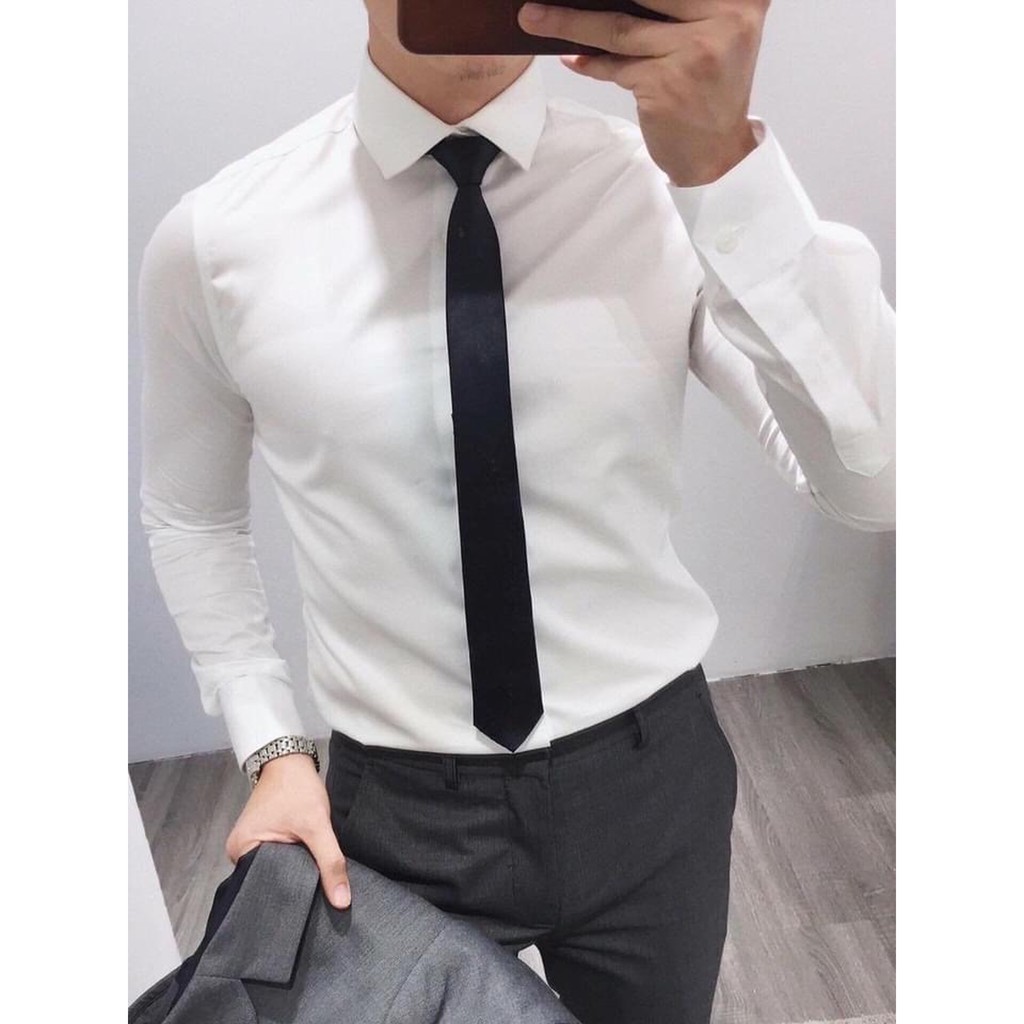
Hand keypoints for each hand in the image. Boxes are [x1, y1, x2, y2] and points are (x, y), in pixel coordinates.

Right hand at [225, 751, 351, 908]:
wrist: (291, 760)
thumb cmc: (297, 787)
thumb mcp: (316, 825)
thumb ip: (330, 862)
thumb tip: (341, 901)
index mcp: (240, 851)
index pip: (266, 887)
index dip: (291, 895)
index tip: (312, 905)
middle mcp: (240, 852)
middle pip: (271, 880)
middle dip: (294, 885)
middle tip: (317, 896)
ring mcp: (251, 845)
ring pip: (278, 870)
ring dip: (296, 872)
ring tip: (314, 883)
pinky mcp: (263, 840)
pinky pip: (279, 860)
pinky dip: (294, 862)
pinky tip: (308, 866)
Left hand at [517, 0, 766, 185]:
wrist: (717, 155)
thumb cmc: (709, 91)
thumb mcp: (715, 35)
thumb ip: (684, 8)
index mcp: (742, 0)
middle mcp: (726, 18)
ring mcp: (696, 51)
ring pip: (620, 28)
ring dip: (570, 22)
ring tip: (535, 16)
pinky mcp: (666, 83)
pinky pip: (615, 66)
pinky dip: (591, 63)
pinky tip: (571, 57)